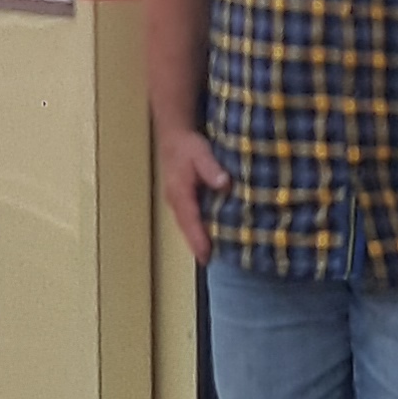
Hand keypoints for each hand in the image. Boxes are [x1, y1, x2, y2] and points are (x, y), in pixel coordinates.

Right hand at [155, 119, 224, 263]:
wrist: (173, 136)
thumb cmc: (188, 145)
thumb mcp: (201, 153)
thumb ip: (211, 169)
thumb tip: (224, 184)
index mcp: (180, 192)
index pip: (190, 220)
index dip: (198, 238)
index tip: (205, 255)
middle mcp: (175, 200)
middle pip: (186, 227)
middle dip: (196, 245)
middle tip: (207, 261)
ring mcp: (176, 200)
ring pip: (185, 224)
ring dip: (195, 239)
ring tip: (207, 255)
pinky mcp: (180, 199)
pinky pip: (187, 218)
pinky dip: (195, 229)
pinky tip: (206, 235)